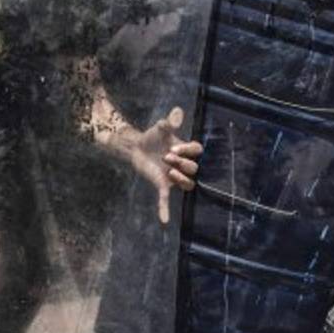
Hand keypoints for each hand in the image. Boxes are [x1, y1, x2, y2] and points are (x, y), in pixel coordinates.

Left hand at [126, 106, 202, 223]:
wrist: (136, 147)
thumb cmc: (152, 137)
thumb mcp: (160, 128)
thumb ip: (169, 122)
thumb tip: (177, 111)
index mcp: (186, 150)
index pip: (198, 152)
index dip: (189, 150)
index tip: (173, 146)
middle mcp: (183, 165)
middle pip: (194, 168)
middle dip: (182, 163)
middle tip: (166, 156)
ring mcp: (174, 177)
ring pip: (189, 185)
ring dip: (181, 179)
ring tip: (169, 172)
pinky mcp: (162, 185)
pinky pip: (166, 200)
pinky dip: (164, 210)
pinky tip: (164, 221)